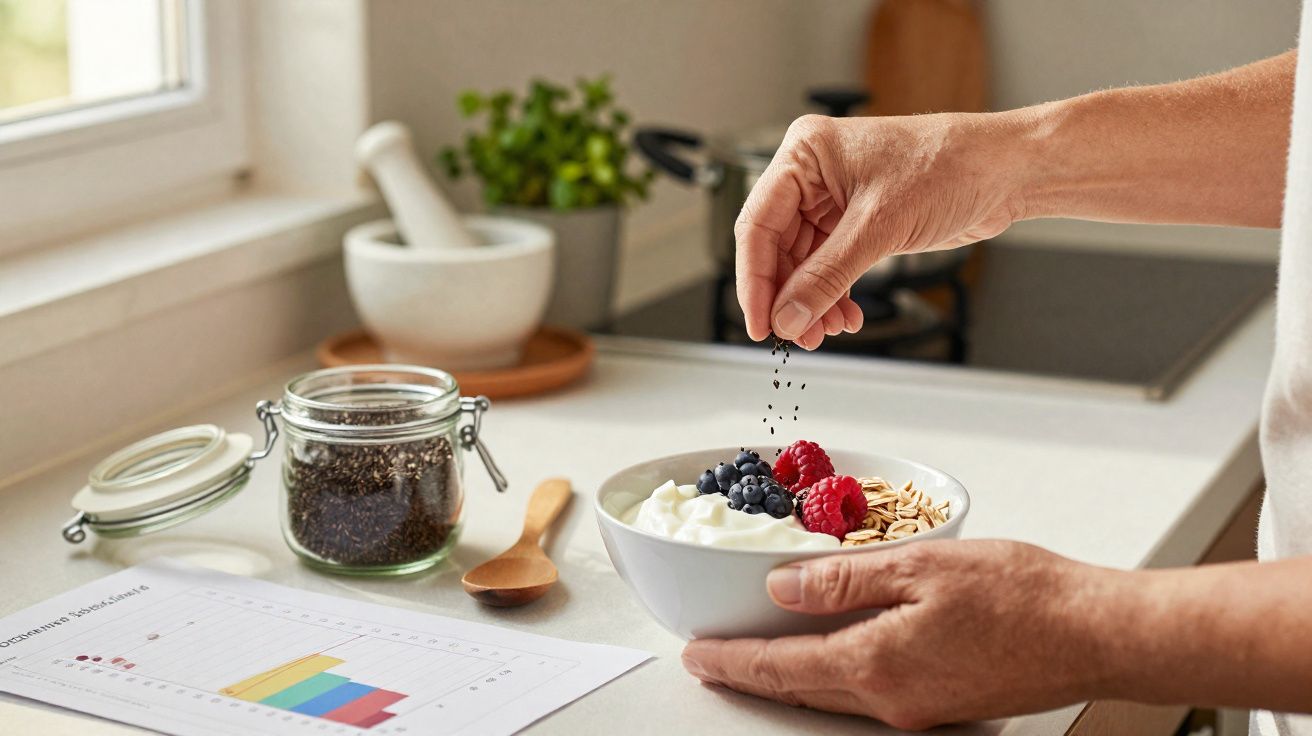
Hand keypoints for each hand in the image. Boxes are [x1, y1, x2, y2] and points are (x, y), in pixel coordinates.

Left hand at [681, 540, 1115, 729]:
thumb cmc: (1023, 596)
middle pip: (798, 688)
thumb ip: (844, 579)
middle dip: (749, 674)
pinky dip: (830, 676)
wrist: (1093, 634)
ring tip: (755, 658)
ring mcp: (917, 709)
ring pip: (830, 694)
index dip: (732, 660)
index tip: (696, 653)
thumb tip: (782, 587)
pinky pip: (866, 693)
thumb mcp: (921, 567)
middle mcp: (891, 699)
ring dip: (787, 676)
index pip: (780, 667)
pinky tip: (828, 657)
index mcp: (877, 663)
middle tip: (710, 659)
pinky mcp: (940, 705)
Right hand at [735, 113, 1022, 348]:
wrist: (1006, 170)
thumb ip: (828, 276)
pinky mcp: (858, 221)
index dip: (755, 280)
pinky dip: (834, 294)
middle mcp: (813, 174)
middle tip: (796, 335)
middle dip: (788, 296)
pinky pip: (829, 266)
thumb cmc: (951, 166)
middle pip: (777, 248)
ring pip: (803, 263)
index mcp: (805, 154)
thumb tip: (789, 315)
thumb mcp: (879, 226)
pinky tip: (845, 315)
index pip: (758, 225)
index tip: (760, 323)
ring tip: (825, 331)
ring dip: (812, 301)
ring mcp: (834, 198)